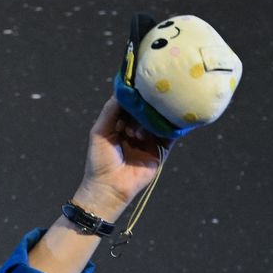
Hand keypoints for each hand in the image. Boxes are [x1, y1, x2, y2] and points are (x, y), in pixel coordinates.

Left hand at [71, 97, 170, 221]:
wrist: (110, 187)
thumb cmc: (100, 160)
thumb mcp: (100, 132)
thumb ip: (110, 111)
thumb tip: (123, 89)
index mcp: (120, 124)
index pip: (132, 104)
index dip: (135, 96)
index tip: (141, 84)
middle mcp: (136, 129)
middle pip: (147, 110)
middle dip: (144, 110)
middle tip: (138, 117)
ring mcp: (150, 138)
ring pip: (158, 120)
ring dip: (152, 121)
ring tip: (138, 134)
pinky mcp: (162, 149)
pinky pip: (171, 133)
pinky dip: (172, 126)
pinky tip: (172, 118)